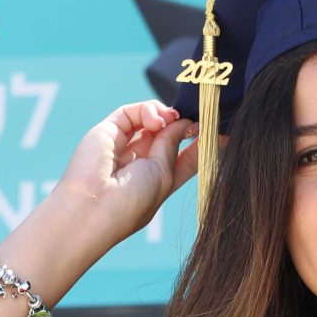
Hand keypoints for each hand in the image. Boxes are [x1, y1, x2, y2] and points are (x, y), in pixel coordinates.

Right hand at [45, 99, 198, 253]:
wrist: (93, 207)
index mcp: (158, 181)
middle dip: (185, 123)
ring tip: (170, 121)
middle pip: (170, 134)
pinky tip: (156, 119)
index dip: (202, 142)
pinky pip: (131, 112)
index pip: (185, 156)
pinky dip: (147, 110)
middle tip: (202, 116)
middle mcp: (141, 162)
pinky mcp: (107, 132)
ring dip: (166, 116)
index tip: (223, 130)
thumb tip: (181, 121)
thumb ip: (174, 144)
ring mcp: (124, 146)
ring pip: (151, 120)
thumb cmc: (131, 202)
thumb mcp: (164, 175)